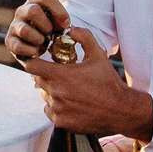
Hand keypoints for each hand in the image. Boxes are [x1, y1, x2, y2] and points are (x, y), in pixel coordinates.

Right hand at [4, 0, 70, 61]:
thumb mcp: (60, 21)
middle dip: (46, 26)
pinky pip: (18, 46)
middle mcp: (22, 10)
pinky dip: (31, 51)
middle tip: (51, 34)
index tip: (66, 24)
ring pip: (25, 30)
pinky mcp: (9, 41)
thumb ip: (64, 20)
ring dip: (39, 39)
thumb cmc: (52, 29)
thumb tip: (66, 25)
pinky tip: (37, 52)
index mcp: (35, 0)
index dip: (58, 11)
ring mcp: (14, 25)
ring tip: (43, 43)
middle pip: (33, 11)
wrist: (41, 45)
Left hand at [19, 29, 151, 138]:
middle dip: (46, 76)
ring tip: (69, 90)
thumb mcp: (98, 55)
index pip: (31, 67)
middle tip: (60, 76)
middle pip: (38, 81)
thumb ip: (84, 37)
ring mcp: (58, 109)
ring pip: (44, 96)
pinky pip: (50, 111)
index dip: (33, 62)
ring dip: (52, 92)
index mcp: (61, 75)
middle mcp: (56, 93)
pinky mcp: (61, 122)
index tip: (40, 62)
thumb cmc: (109, 82)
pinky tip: (71, 103)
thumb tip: (71, 29)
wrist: (121, 110)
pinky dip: (56, 107)